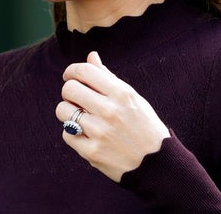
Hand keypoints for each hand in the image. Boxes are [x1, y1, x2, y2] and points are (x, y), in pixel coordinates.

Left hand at [56, 51, 170, 181]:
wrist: (157, 164)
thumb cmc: (144, 126)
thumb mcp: (132, 98)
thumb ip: (109, 77)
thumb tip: (91, 56)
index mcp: (121, 94)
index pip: (85, 71)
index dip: (72, 70)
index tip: (70, 76)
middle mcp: (110, 111)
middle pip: (69, 89)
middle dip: (69, 91)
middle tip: (76, 97)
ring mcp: (100, 133)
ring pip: (63, 111)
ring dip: (68, 111)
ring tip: (81, 116)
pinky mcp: (92, 152)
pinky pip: (67, 134)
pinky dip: (73, 132)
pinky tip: (86, 134)